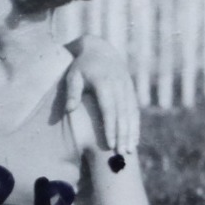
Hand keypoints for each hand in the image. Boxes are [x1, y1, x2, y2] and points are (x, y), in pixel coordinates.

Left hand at [65, 37, 140, 154]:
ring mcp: (127, 88)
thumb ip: (72, 92)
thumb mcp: (73, 75)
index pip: (109, 109)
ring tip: (129, 151)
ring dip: (131, 133)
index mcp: (104, 82)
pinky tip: (134, 139)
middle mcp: (119, 85)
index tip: (109, 144)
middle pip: (122, 115)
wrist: (100, 50)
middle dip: (122, 135)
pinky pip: (135, 110)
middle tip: (121, 154)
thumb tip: (69, 110)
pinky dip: (135, 125)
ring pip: (131, 114)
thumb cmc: (81, 66)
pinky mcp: (131, 90)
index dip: (110, 128)